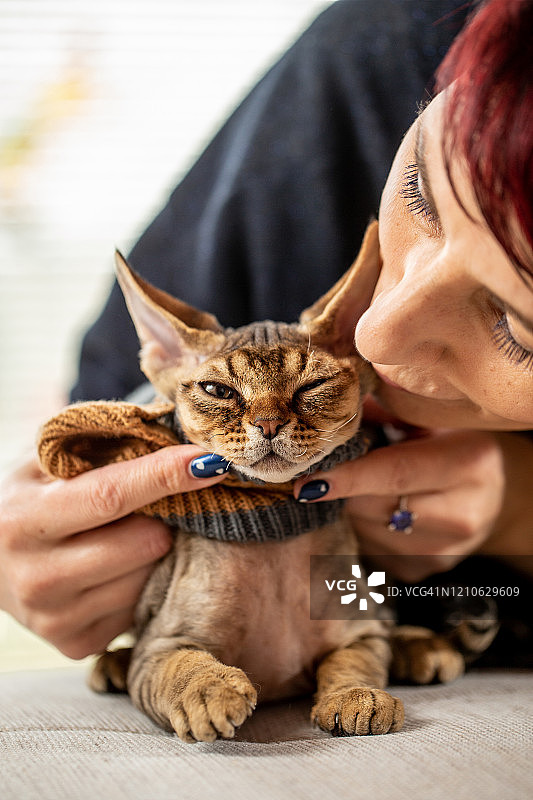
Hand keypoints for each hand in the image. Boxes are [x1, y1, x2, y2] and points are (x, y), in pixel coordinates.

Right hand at [0, 446, 226, 658]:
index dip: (164, 476)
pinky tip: (118, 566)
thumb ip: (101, 444)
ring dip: (156, 550)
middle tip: (156, 503)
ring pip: (149, 576)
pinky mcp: (75, 644)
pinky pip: (140, 605)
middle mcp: (34, 576)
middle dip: (164, 515)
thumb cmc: (31, 496)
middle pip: (143, 542)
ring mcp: (54, 619)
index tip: (208, 461)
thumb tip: (174, 437)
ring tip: (127, 534)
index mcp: (23, 519)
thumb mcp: (47, 461)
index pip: (110, 495)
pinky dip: (142, 580)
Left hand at [294, 428, 506, 581]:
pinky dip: (362, 527)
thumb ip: (379, 414)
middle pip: (374, 507)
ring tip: (364, 485)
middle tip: (325, 468)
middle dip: (341, 488)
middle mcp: (465, 513)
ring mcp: (446, 550)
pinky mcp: (425, 570)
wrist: (483, 489)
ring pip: (367, 531)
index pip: (396, 473)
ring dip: (350, 508)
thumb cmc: (445, 440)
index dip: (348, 476)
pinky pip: (370, 549)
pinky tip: (376, 508)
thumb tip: (325, 424)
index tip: (306, 484)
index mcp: (469, 463)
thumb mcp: (423, 417)